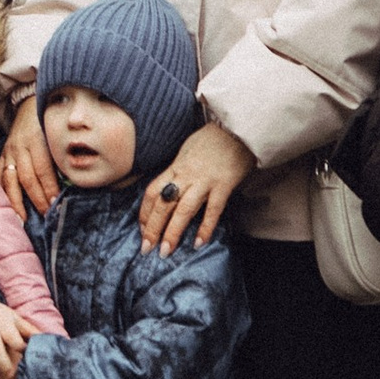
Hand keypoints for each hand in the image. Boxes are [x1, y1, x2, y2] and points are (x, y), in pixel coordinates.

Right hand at [0, 95, 60, 216]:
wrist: (29, 104)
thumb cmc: (50, 122)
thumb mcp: (58, 133)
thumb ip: (61, 154)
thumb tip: (72, 182)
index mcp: (35, 139)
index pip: (42, 169)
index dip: (49, 188)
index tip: (57, 204)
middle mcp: (19, 147)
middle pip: (26, 178)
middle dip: (37, 198)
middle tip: (46, 214)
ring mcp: (8, 152)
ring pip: (9, 180)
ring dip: (17, 202)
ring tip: (23, 220)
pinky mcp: (2, 156)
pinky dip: (2, 193)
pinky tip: (7, 208)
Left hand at [138, 121, 254, 252]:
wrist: (237, 127)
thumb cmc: (212, 139)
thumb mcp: (187, 150)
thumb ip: (178, 170)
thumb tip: (169, 187)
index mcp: (175, 166)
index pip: (152, 192)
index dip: (144, 213)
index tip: (142, 230)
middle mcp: (186, 175)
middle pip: (163, 204)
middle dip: (152, 228)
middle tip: (146, 249)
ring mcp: (204, 180)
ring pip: (183, 209)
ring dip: (172, 232)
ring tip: (165, 251)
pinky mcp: (224, 185)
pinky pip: (213, 209)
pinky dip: (205, 227)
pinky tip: (198, 243)